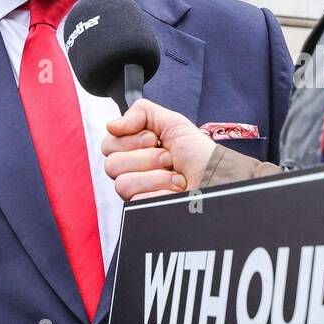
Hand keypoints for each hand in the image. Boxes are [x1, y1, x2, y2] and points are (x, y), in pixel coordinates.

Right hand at [102, 99, 217, 201]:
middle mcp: (131, 172)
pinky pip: (138, 200)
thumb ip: (141, 112)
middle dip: (147, 158)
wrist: (215, 176)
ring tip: (175, 175)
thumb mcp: (172, 122)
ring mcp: (137, 193)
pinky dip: (162, 191)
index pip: (108, 145)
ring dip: (157, 176)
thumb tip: (112, 125)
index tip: (155, 139)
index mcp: (133, 151)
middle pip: (112, 165)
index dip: (132, 140)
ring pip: (123, 184)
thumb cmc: (197, 152)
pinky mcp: (144, 210)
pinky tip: (175, 190)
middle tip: (168, 158)